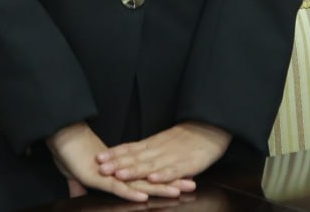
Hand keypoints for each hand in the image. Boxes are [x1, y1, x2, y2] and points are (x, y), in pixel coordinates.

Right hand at [47, 122, 185, 202]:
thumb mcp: (76, 173)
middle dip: (171, 180)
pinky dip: (131, 192)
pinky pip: (117, 186)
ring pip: (139, 181)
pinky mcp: (98, 177)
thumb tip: (79, 193)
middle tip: (192, 183)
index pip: (145, 173)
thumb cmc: (67, 152)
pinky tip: (145, 196)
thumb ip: (81, 184)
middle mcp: (118, 169)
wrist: (58, 135)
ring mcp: (110, 173)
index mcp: (118, 167)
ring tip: (179, 190)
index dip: (163, 176)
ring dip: (159, 187)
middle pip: (148, 176)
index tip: (181, 178)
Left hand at [97, 121, 230, 184]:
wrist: (210, 128)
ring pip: (150, 165)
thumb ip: (149, 152)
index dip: (114, 153)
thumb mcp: (164, 142)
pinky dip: (162, 176)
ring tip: (120, 175)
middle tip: (101, 168)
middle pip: (135, 157)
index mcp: (153, 144)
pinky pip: (173, 171)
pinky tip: (152, 180)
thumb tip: (131, 162)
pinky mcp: (187, 164)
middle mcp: (159, 150)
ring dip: (134, 171)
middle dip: (117, 163)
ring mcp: (172, 157)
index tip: (99, 157)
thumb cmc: (187, 138)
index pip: (130, 148)